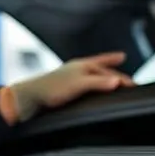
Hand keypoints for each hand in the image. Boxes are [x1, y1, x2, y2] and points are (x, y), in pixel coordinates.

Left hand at [7, 51, 134, 121]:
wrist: (29, 98)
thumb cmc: (51, 88)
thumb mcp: (79, 85)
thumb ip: (98, 83)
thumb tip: (117, 82)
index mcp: (81, 65)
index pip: (103, 63)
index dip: (113, 60)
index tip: (123, 57)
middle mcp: (76, 70)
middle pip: (100, 71)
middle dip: (113, 73)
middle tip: (125, 80)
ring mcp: (70, 79)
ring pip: (92, 78)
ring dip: (103, 80)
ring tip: (111, 84)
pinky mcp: (65, 90)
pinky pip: (85, 87)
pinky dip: (93, 88)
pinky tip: (91, 93)